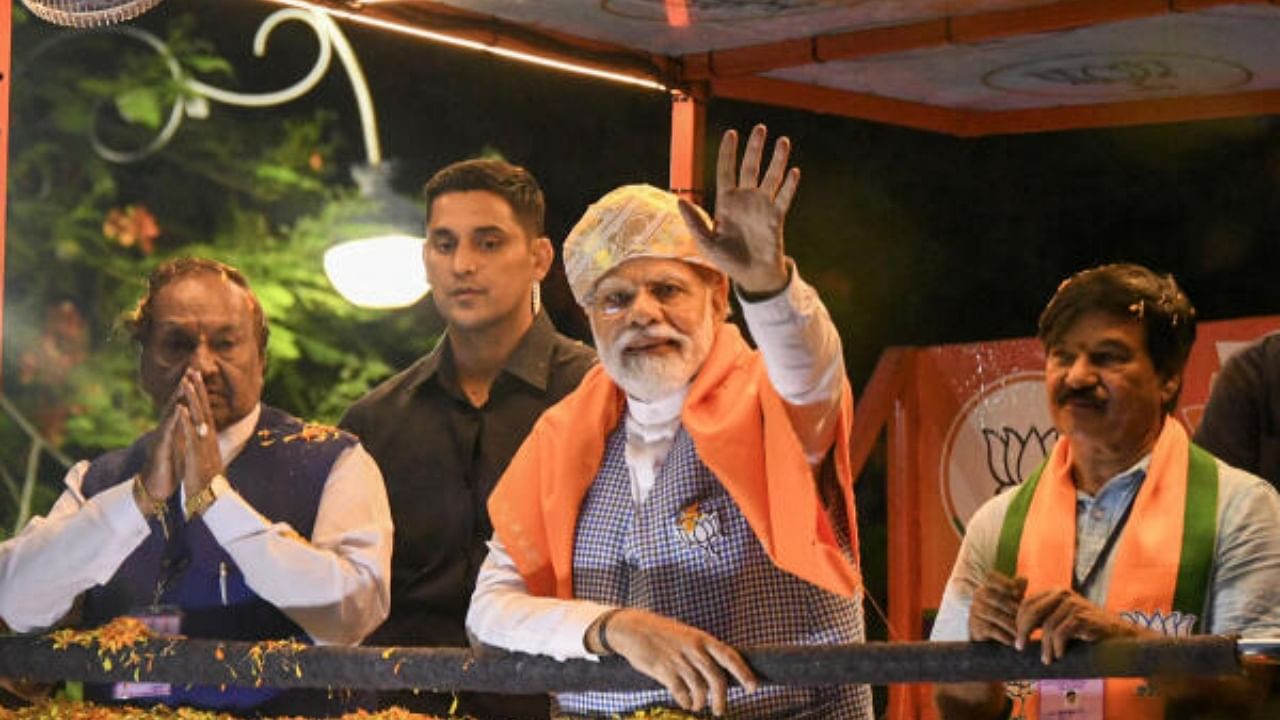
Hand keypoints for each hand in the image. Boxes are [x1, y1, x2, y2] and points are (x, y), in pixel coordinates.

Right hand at [138, 385, 186, 510]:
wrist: (156, 488)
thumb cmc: (169, 467)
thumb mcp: (180, 446)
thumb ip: (184, 433)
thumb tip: (191, 423)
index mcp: (174, 429)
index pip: (182, 405)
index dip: (189, 390)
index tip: (197, 374)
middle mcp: (167, 430)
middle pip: (175, 404)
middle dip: (183, 387)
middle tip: (191, 369)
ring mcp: (162, 438)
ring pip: (170, 414)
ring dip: (177, 398)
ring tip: (184, 383)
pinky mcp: (161, 449)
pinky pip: (167, 432)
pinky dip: (173, 419)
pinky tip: (178, 409)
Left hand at [176, 368, 223, 496]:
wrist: (212, 498)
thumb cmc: (208, 480)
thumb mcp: (207, 457)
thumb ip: (206, 444)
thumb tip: (205, 436)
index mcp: (209, 438)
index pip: (206, 411)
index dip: (201, 395)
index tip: (196, 379)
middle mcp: (209, 438)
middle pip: (204, 409)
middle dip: (199, 390)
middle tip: (194, 372)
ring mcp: (204, 444)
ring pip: (198, 417)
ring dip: (193, 400)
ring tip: (187, 384)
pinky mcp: (197, 453)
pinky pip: (191, 434)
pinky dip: (186, 420)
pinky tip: (181, 409)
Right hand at [595, 608, 757, 715]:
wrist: (633, 628)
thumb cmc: (663, 634)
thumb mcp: (687, 636)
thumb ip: (703, 652)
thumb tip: (721, 674)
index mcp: (702, 638)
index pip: (729, 656)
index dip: (743, 673)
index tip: (753, 688)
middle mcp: (693, 649)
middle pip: (716, 678)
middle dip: (721, 698)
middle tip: (719, 710)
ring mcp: (678, 659)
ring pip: (699, 688)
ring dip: (700, 701)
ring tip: (697, 705)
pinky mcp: (663, 669)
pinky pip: (681, 692)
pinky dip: (685, 701)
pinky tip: (685, 703)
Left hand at [679, 124, 796, 295]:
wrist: (751, 276)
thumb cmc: (727, 260)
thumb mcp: (706, 242)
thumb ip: (694, 221)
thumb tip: (680, 201)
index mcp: (726, 202)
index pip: (726, 171)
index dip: (728, 153)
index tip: (731, 133)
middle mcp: (745, 200)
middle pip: (749, 167)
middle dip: (754, 148)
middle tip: (760, 128)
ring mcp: (762, 206)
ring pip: (770, 177)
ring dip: (776, 160)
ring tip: (782, 141)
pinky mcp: (776, 217)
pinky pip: (783, 197)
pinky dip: (788, 185)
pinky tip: (793, 171)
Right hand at [968, 571, 1026, 645]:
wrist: (990, 636)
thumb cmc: (1005, 614)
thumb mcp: (1013, 601)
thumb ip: (1017, 590)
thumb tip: (1023, 579)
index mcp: (987, 586)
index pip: (991, 577)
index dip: (1005, 583)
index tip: (1018, 593)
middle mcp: (978, 596)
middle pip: (998, 598)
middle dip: (1015, 609)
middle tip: (1029, 619)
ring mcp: (975, 611)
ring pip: (995, 615)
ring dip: (1011, 625)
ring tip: (1024, 633)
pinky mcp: (975, 626)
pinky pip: (991, 629)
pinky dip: (1004, 636)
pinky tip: (1013, 640)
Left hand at [1014, 588, 1145, 663]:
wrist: (1118, 633)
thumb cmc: (1086, 629)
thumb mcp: (1061, 618)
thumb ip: (1043, 617)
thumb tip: (1016, 629)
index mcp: (1054, 592)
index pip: (1027, 603)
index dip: (1018, 621)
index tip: (1016, 638)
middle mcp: (1062, 594)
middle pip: (1032, 611)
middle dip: (1023, 631)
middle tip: (1020, 647)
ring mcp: (1073, 604)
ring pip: (1047, 626)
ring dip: (1045, 646)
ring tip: (1047, 659)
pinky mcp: (1082, 617)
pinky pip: (1061, 633)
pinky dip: (1058, 647)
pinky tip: (1060, 655)